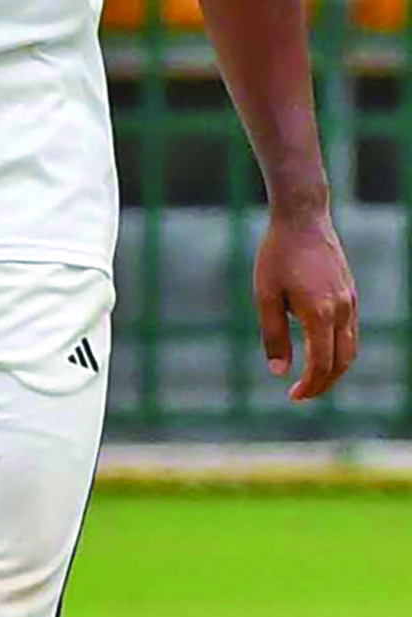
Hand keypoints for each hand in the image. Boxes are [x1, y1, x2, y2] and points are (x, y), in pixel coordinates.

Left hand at [258, 200, 359, 402]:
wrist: (304, 220)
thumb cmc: (277, 256)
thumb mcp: (266, 295)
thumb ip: (273, 334)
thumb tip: (279, 371)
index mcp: (320, 312)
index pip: (322, 363)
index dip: (310, 385)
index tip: (292, 396)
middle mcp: (342, 310)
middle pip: (342, 361)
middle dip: (324, 384)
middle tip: (301, 395)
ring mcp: (350, 302)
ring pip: (351, 348)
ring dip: (334, 370)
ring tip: (311, 381)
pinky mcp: (350, 295)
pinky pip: (350, 332)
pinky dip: (339, 350)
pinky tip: (320, 354)